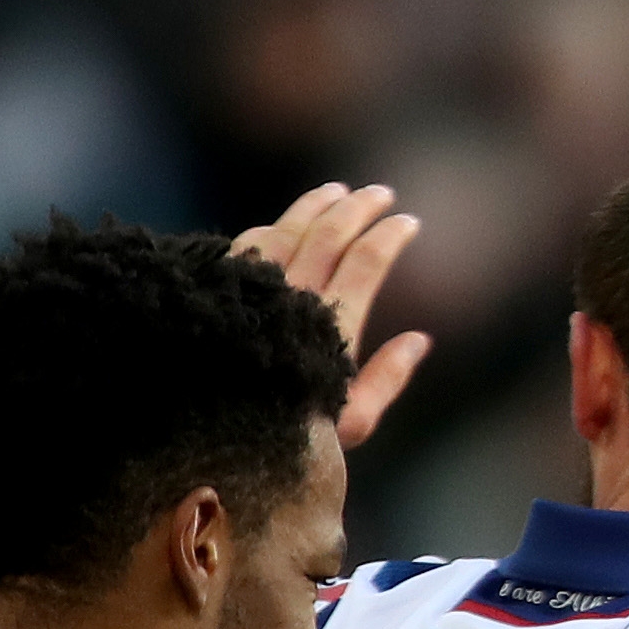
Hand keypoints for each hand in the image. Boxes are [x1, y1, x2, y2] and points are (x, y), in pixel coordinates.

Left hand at [233, 182, 429, 447]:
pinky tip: (284, 223)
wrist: (209, 434)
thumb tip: (420, 339)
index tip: (408, 221)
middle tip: (382, 194)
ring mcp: (254, 288)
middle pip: (331, 233)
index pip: (367, 261)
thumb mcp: (352, 422)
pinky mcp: (222, 288)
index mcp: (331, 325)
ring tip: (338, 191)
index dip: (390, 235)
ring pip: (289, 227)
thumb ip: (387, 379)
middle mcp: (292, 298)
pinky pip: (251, 244)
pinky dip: (274, 226)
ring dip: (317, 204)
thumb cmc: (289, 436)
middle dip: (360, 208)